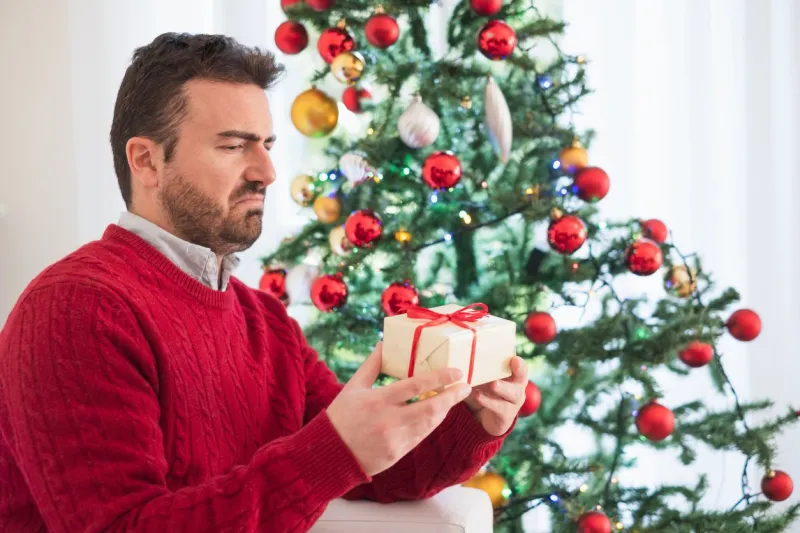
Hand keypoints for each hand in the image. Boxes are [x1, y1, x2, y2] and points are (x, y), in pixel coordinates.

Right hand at [326, 342, 472, 475]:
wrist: (329, 454)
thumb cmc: (340, 417)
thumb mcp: (353, 387)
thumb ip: (372, 365)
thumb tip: (385, 343)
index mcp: (378, 401)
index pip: (416, 386)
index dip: (440, 378)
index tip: (456, 371)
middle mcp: (389, 421)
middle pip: (430, 408)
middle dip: (452, 397)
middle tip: (466, 386)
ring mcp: (395, 440)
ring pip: (430, 424)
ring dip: (445, 410)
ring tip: (455, 398)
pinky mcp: (398, 454)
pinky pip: (421, 437)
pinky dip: (432, 424)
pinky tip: (439, 414)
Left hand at [464, 356, 527, 435]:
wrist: (482, 416)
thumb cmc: (483, 389)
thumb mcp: (482, 377)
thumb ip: (478, 367)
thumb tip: (460, 353)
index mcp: (514, 375)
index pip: (521, 367)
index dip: (520, 364)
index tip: (515, 359)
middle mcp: (517, 388)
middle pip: (522, 378)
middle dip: (517, 372)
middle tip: (507, 365)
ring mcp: (514, 403)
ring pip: (513, 395)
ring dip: (503, 388)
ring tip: (493, 384)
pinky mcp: (506, 415)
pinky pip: (500, 408)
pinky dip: (488, 401)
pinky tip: (478, 396)